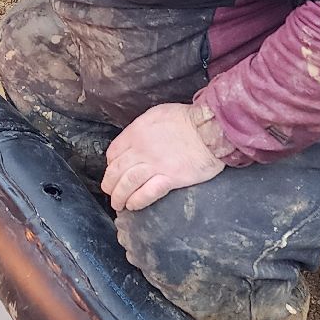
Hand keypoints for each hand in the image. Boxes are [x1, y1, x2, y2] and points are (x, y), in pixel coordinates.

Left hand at [102, 103, 225, 212]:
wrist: (210, 129)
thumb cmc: (186, 119)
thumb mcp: (157, 114)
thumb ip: (141, 127)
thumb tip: (133, 138)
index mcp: (136, 133)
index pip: (113, 153)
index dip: (110, 165)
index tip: (113, 172)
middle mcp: (141, 150)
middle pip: (116, 171)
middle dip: (109, 184)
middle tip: (109, 191)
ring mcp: (155, 165)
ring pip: (127, 184)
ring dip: (119, 196)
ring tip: (118, 204)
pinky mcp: (170, 178)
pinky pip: (147, 193)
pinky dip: (137, 201)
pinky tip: (133, 205)